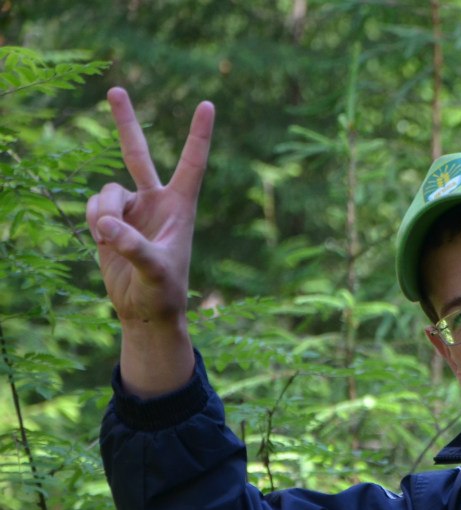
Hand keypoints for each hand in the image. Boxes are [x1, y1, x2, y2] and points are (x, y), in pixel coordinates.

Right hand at [86, 87, 213, 326]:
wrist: (145, 309)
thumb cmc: (163, 291)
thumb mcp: (155, 271)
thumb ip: (133, 247)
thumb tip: (107, 226)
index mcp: (181, 206)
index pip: (193, 163)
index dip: (199, 134)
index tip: (208, 104)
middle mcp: (157, 200)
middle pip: (137, 153)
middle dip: (125, 122)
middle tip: (115, 90)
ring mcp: (132, 208)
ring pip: (107, 191)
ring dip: (104, 212)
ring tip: (112, 239)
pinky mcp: (111, 220)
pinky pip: (94, 206)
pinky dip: (94, 221)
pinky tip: (105, 241)